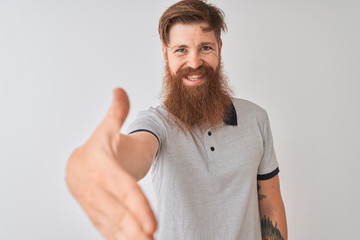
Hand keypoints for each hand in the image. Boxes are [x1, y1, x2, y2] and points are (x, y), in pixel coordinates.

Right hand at [66, 88, 156, 239]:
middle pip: (118, 212)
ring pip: (113, 226)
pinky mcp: (96, 215)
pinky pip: (108, 231)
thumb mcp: (107, 130)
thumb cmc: (99, 148)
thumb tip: (120, 90)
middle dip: (134, 228)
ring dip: (129, 238)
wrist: (78, 166)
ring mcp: (95, 205)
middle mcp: (97, 189)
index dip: (137, 206)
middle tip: (151, 238)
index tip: (151, 223)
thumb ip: (117, 112)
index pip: (123, 189)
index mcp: (102, 168)